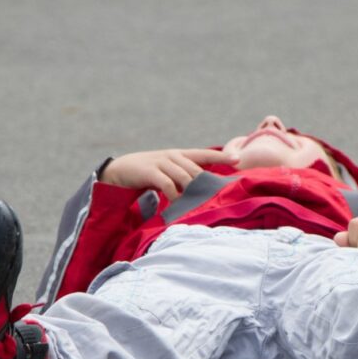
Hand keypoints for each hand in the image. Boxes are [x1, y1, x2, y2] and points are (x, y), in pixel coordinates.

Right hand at [100, 148, 240, 199]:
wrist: (120, 169)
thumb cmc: (148, 173)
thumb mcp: (167, 171)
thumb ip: (183, 177)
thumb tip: (201, 191)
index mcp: (179, 155)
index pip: (203, 154)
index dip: (221, 156)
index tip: (238, 159)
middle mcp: (173, 156)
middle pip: (196, 170)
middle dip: (208, 183)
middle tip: (218, 195)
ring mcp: (161, 162)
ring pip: (184, 177)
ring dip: (193, 191)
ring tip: (201, 204)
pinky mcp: (150, 171)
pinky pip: (168, 184)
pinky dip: (175, 195)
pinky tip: (177, 204)